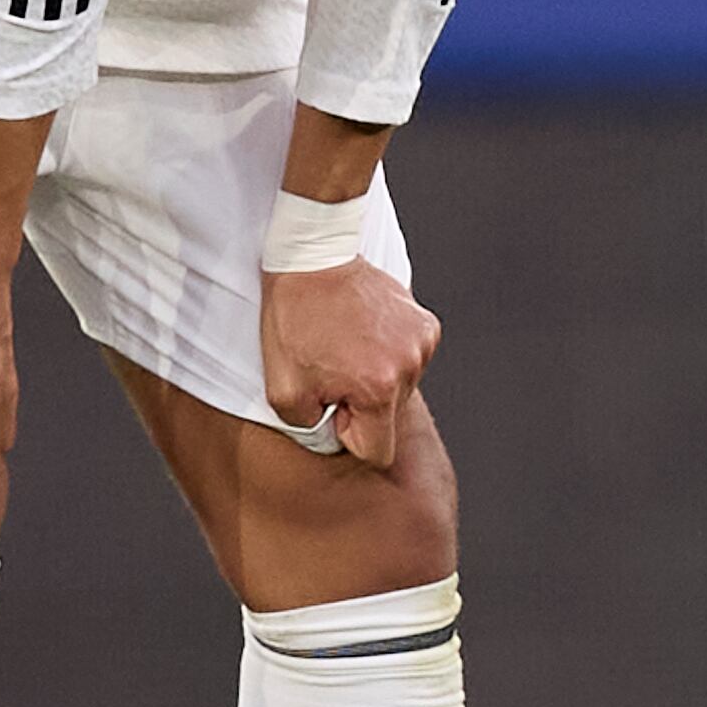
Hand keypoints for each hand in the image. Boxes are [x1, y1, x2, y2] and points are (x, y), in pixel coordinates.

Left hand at [261, 259, 441, 464]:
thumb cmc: (294, 318)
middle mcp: (409, 366)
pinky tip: (364, 331)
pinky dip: (388, 352)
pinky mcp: (424, 322)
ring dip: (375, 376)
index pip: (377, 452)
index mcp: (377, 388)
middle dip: (361, 404)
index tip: (330, 405)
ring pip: (401, 387)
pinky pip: (409, 358)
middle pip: (390, 417)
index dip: (348, 435)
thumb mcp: (281, 389)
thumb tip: (332, 432)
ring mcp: (421, 342)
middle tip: (332, 369)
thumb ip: (310, 427)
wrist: (313, 255)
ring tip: (346, 345)